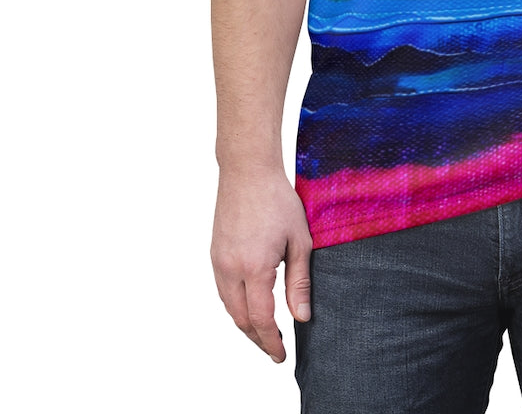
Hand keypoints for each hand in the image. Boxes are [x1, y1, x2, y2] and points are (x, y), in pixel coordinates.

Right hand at [211, 168, 312, 361]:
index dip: (271, 341)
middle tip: (274, 350)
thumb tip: (301, 316)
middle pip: (240, 319)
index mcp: (255, 267)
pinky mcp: (214, 254)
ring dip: (245, 324)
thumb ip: (299, 281)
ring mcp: (218, 262)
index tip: (281, 355)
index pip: (261, 319)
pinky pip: (223, 290)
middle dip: (257, 338)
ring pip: (228, 306)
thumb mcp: (299, 241)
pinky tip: (249, 306)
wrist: (248, 172)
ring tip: (264, 333)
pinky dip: (235, 305)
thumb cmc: (278, 200)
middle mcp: (230, 269)